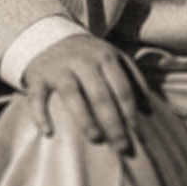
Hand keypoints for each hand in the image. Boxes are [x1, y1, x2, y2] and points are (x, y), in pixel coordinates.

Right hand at [19, 34, 141, 155]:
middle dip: (113, 123)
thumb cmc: (89, 58)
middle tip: (122, 147)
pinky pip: (37, 97)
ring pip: (72, 94)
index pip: (121, 87)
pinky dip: (41, 115)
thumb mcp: (113, 58)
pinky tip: (48, 133)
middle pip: (100, 95)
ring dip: (85, 119)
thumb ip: (132, 79)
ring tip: (96, 139)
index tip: (137, 133)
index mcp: (105, 57)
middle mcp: (82, 60)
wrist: (49, 39)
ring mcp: (59, 68)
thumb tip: (148, 110)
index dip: (130, 111)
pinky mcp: (38, 77)